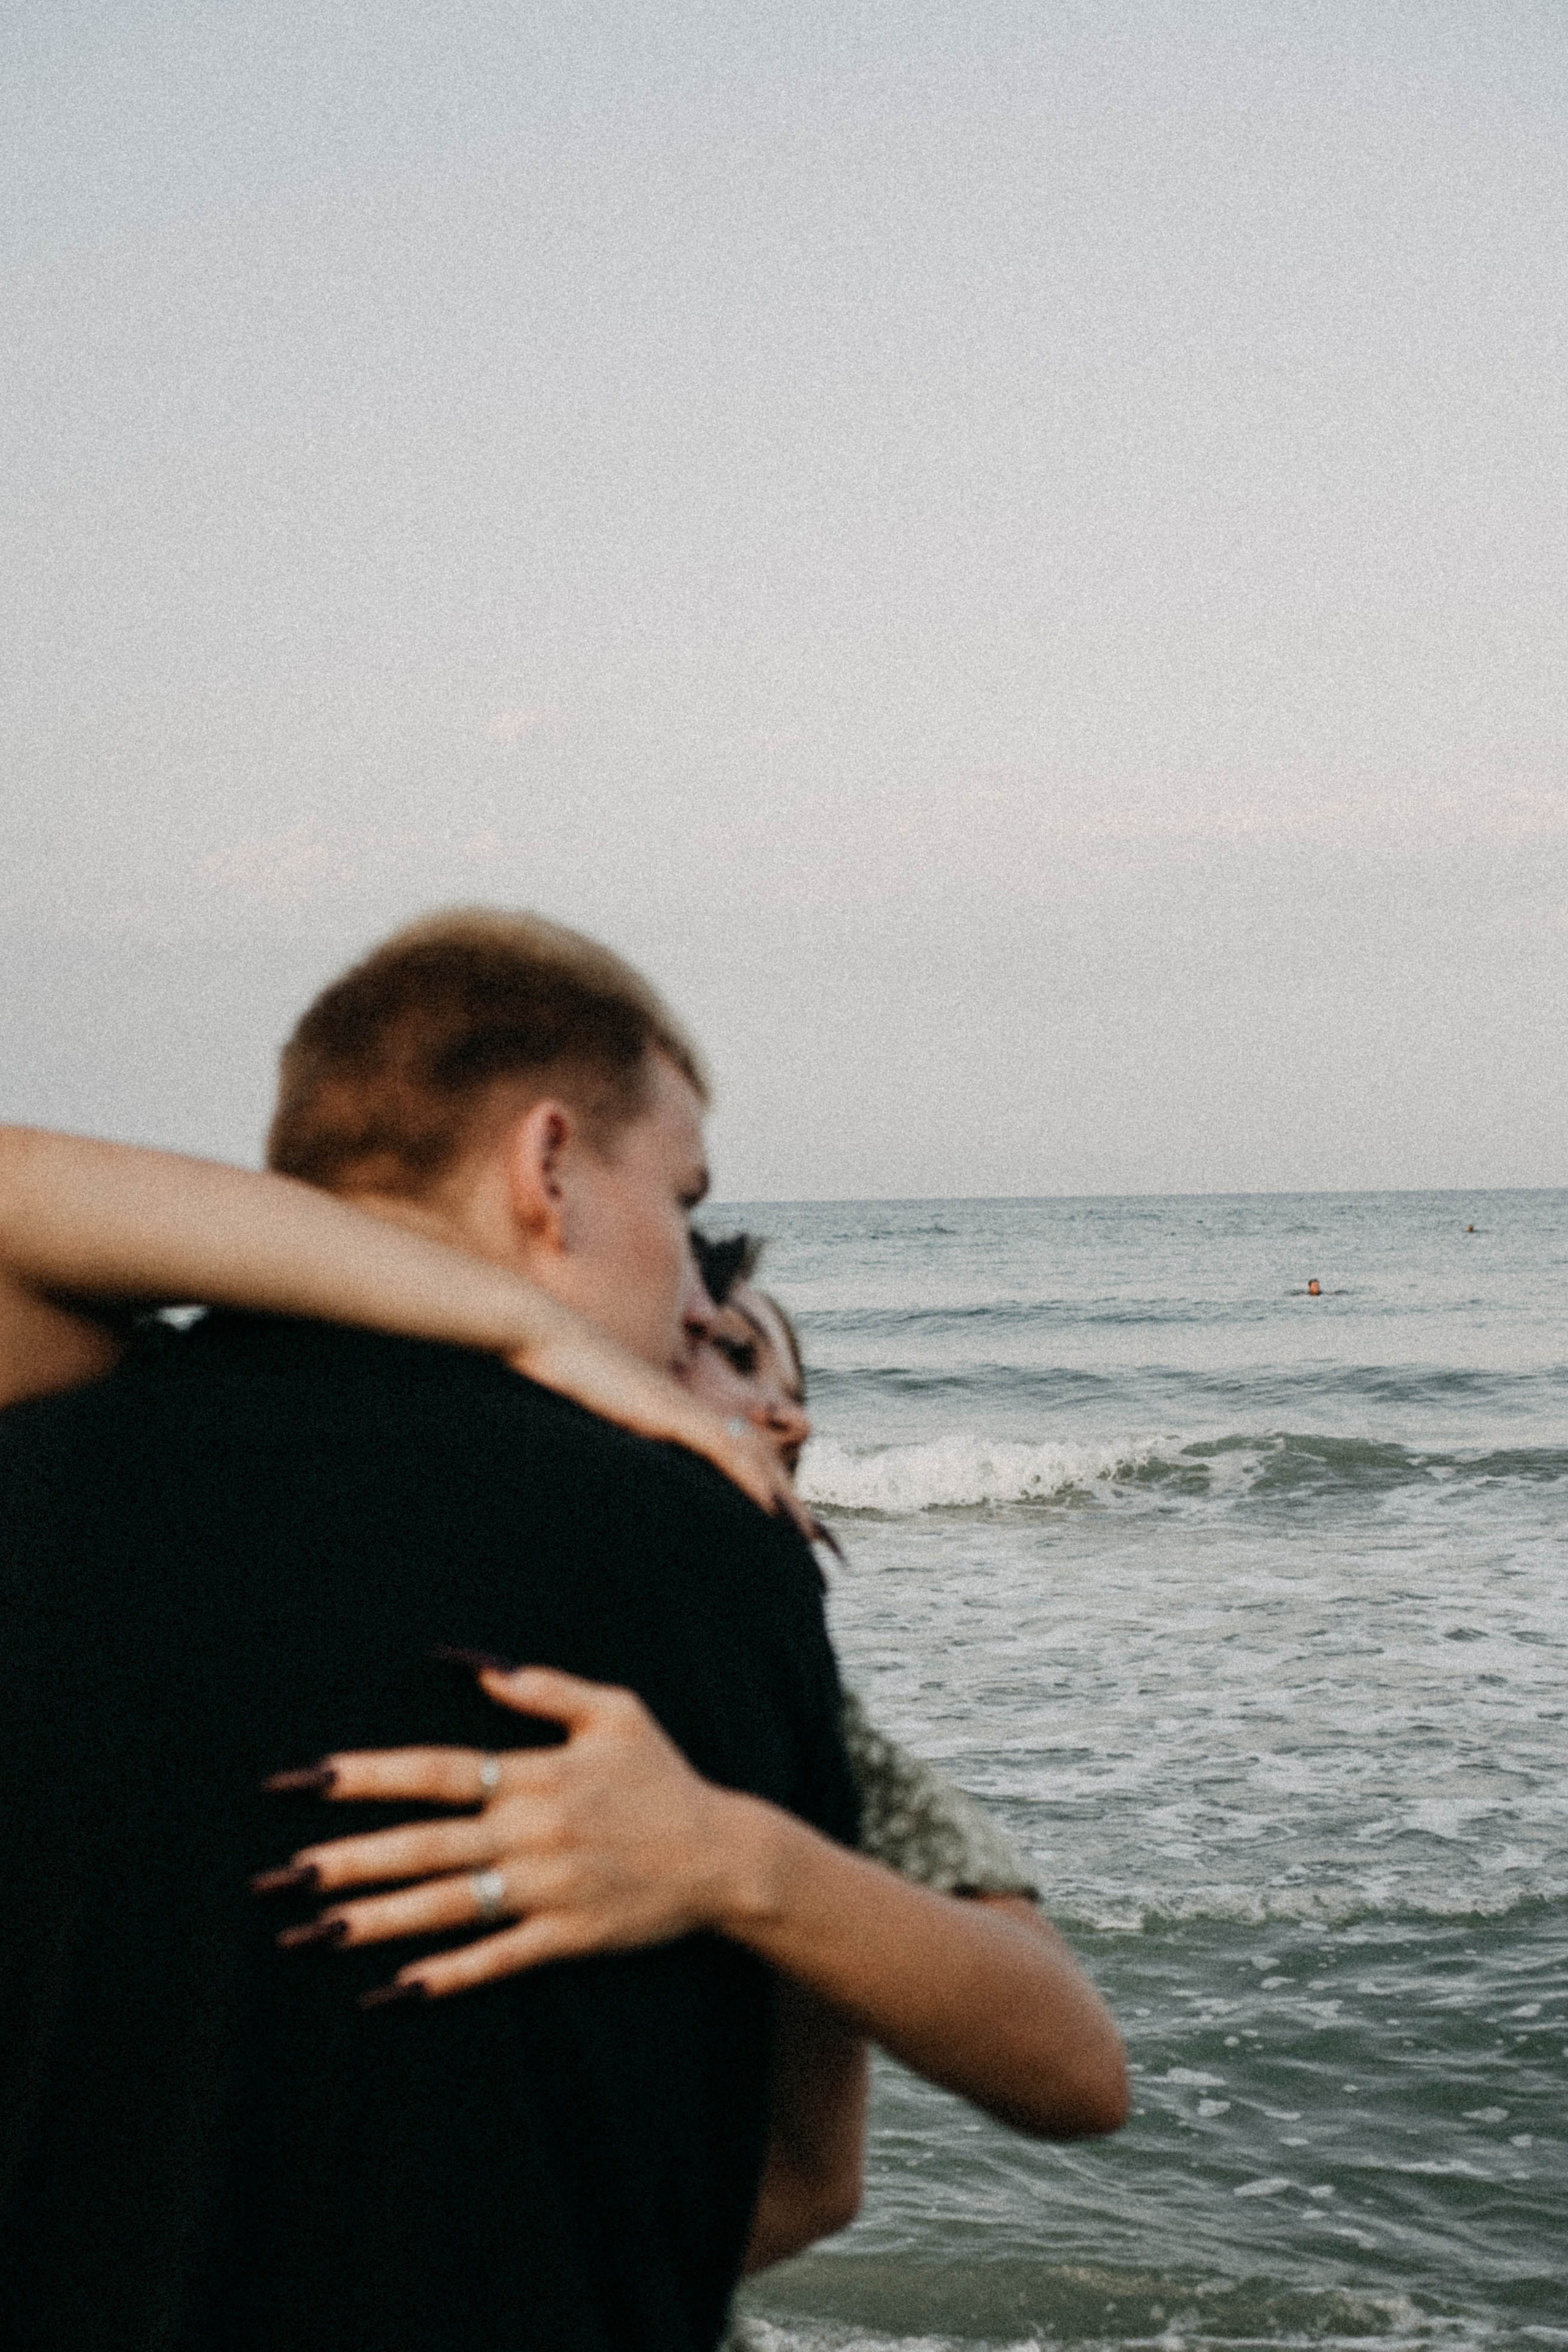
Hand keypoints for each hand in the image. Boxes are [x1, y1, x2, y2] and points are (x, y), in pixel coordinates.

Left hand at [256, 1664, 747, 2002]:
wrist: (724, 1856)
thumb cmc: (665, 1778)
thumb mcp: (615, 1711)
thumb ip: (542, 1687)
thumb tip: (469, 1662)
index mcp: (534, 1775)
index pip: (433, 1772)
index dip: (366, 1775)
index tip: (303, 1779)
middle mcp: (530, 1833)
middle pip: (423, 1846)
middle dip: (346, 1860)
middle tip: (280, 1876)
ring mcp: (546, 1890)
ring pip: (446, 1905)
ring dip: (376, 1919)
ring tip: (312, 1931)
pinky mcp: (566, 1938)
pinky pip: (496, 1960)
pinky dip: (445, 1975)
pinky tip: (393, 1989)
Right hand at [510, 1332, 815, 1538]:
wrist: (543, 1340)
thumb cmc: (560, 1381)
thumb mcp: (593, 1427)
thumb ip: (613, 1448)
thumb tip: (616, 1483)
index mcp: (676, 1419)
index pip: (733, 1458)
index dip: (761, 1492)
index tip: (781, 1529)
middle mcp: (689, 1413)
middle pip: (754, 1460)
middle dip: (788, 1505)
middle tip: (816, 1544)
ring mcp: (682, 1410)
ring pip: (748, 1458)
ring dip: (781, 1500)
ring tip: (807, 1538)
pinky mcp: (669, 1411)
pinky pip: (721, 1448)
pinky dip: (748, 1479)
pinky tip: (770, 1508)